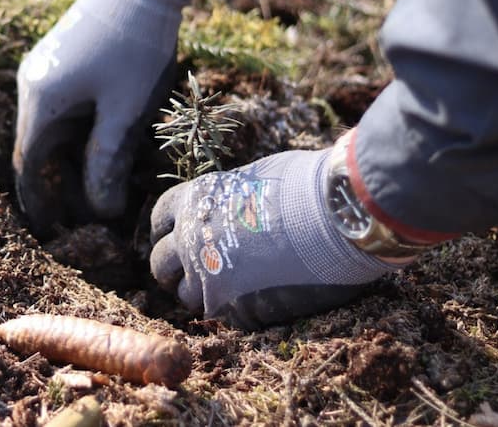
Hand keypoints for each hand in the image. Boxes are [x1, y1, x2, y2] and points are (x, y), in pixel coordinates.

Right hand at [13, 0, 203, 236]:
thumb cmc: (135, 46)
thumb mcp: (125, 112)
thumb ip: (107, 162)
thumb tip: (100, 211)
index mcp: (40, 101)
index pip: (29, 167)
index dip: (40, 204)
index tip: (55, 233)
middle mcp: (32, 87)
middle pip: (38, 150)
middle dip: (60, 186)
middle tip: (88, 217)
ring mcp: (44, 71)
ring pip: (52, 131)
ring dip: (72, 161)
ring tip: (103, 188)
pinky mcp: (61, 61)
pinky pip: (62, 110)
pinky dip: (78, 136)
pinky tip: (105, 148)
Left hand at [149, 148, 399, 328]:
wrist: (336, 217)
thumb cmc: (304, 186)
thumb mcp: (252, 180)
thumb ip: (229, 200)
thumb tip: (233, 209)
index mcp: (193, 203)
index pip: (161, 221)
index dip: (170, 231)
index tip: (181, 238)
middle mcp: (190, 241)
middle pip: (161, 265)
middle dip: (175, 269)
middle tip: (199, 271)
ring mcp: (210, 279)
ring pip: (187, 297)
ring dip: (202, 294)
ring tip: (230, 288)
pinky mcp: (236, 311)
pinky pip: (224, 317)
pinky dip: (236, 311)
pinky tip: (259, 299)